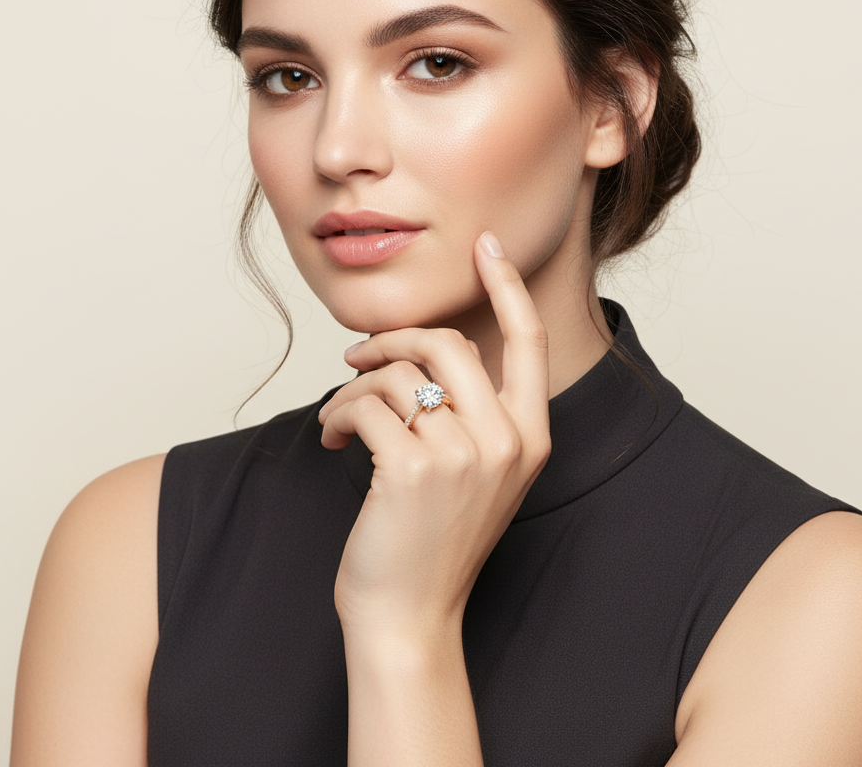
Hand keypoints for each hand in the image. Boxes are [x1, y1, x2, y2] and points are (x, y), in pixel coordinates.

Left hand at [317, 231, 550, 639]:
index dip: (507, 285)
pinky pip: (364, 406)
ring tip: (338, 417)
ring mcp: (463, 455)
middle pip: (447, 343)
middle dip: (393, 339)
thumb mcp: (477, 473)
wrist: (410, 616)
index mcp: (531, 437)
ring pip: (396, 375)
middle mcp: (506, 441)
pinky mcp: (412, 469)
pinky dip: (335, 416)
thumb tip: (423, 348)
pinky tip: (331, 440)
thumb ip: (472, 413)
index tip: (486, 246)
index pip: (527, 341)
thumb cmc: (435, 540)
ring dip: (353, 388)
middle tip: (357, 355)